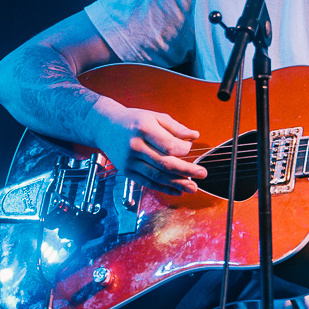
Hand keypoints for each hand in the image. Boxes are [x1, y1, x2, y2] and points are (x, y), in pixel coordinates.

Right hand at [91, 98, 206, 195]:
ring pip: (156, 176)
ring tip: (193, 188)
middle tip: (203, 174)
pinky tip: (176, 191)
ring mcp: (129, 161)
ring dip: (177, 183)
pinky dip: (163, 188)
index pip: (168, 145)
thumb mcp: (155, 117)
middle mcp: (135, 146)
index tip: (189, 149)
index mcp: (144, 129)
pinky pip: (147, 182)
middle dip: (186, 171)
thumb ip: (176, 127)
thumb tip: (195, 136)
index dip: (183, 150)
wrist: (105, 126)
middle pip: (164, 163)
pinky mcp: (126, 171)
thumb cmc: (134, 120)